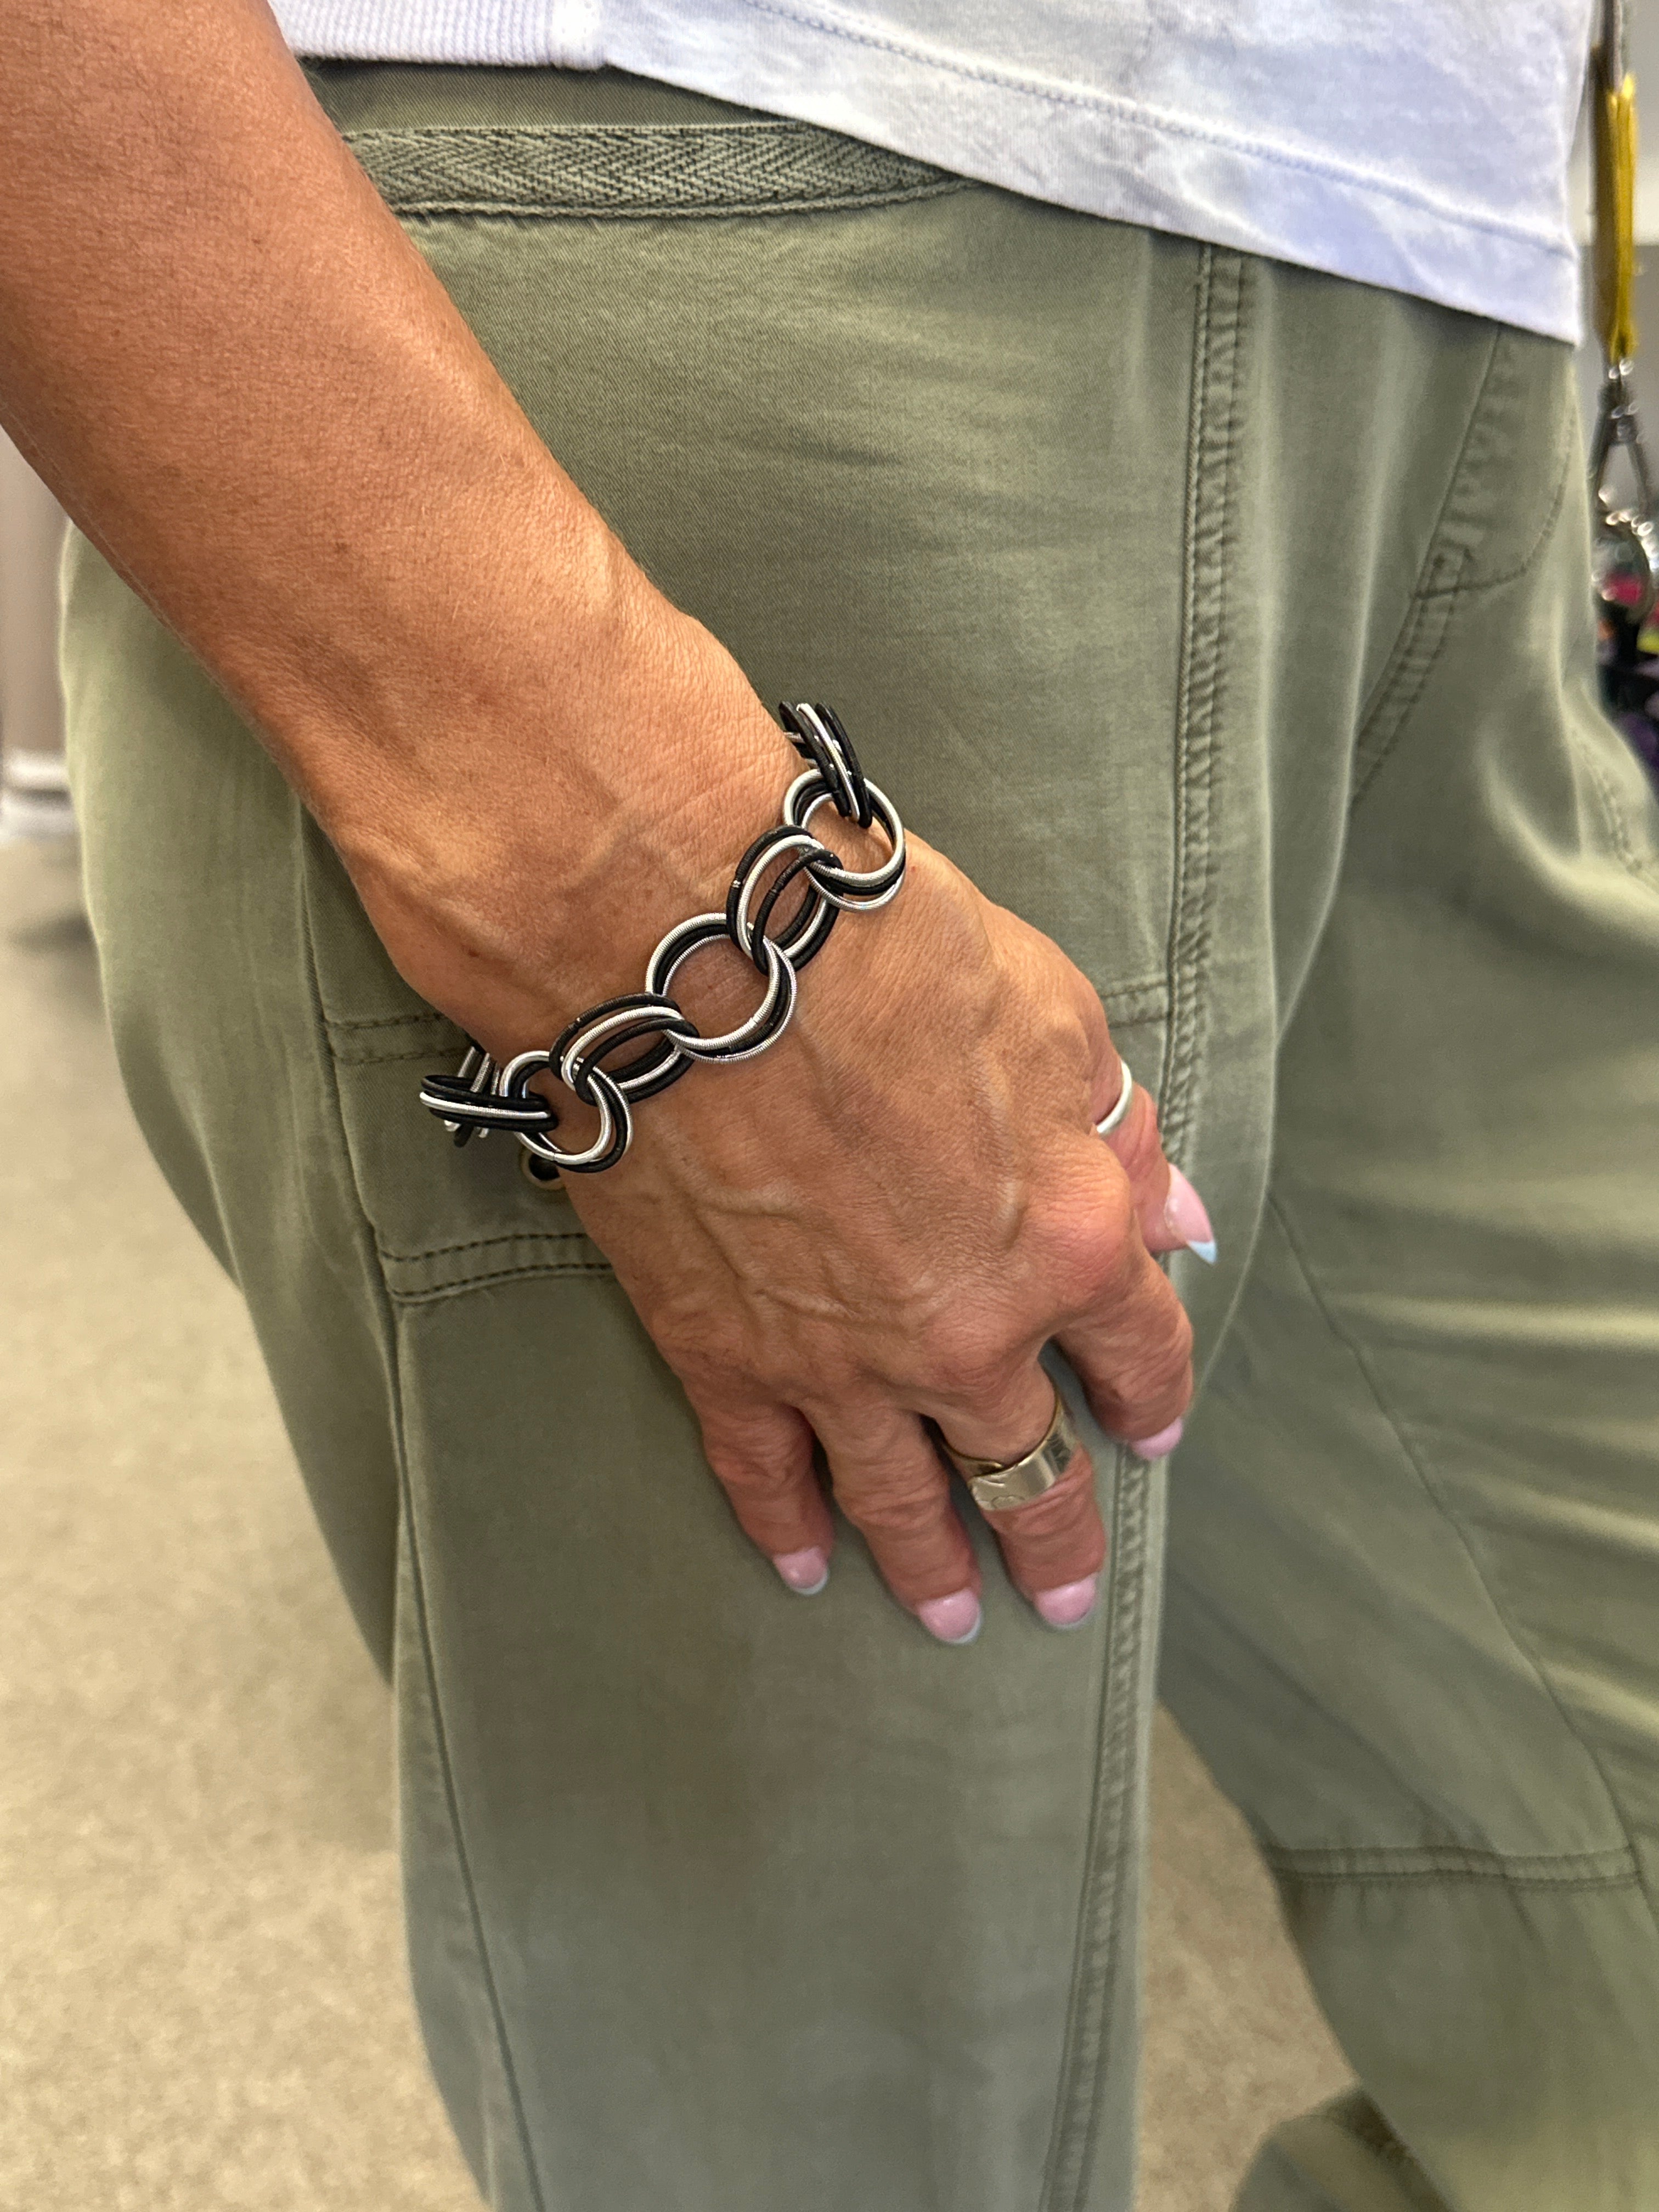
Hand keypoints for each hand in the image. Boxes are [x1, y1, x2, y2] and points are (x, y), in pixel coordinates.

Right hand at [344, 588, 1211, 1641]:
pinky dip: (782, 1524)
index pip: (1140, 1346)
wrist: (692, 949)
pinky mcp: (723, 1359)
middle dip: (1055, 1535)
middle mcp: (969, 1333)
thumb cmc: (881, 949)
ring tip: (947, 1620)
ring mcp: (841, 1363)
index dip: (1153, 1393)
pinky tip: (800, 1567)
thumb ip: (1119, 1132)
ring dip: (930, 1566)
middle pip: (1031, 1464)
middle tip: (1061, 1597)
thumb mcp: (1054, 1013)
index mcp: (1071, 1241)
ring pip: (900, 1500)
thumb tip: (1178, 1218)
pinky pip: (762, 1472)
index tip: (1153, 1429)